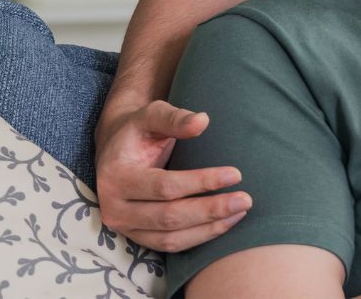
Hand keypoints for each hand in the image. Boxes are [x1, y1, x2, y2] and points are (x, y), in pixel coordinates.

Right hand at [94, 99, 250, 251]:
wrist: (117, 151)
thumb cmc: (139, 130)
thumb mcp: (151, 115)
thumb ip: (174, 118)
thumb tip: (202, 121)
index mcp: (116, 176)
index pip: (164, 186)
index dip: (201, 182)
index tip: (235, 174)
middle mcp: (114, 207)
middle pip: (169, 216)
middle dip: (211, 210)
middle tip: (245, 200)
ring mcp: (124, 227)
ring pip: (170, 238)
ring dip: (209, 229)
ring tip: (240, 212)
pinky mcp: (137, 237)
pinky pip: (170, 245)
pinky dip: (199, 237)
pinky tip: (224, 223)